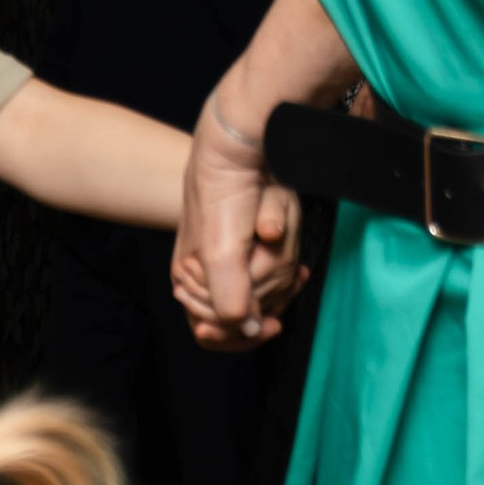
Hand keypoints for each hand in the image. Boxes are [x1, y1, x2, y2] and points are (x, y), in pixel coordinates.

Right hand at [171, 89, 302, 351]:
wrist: (242, 149)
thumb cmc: (222, 196)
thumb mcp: (220, 254)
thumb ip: (228, 300)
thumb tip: (246, 329)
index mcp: (190, 281)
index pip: (212, 332)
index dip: (241, 335)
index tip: (270, 325)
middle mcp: (209, 277)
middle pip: (248, 313)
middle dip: (268, 286)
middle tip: (271, 255)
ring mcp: (234, 263)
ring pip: (268, 293)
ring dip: (281, 265)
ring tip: (276, 235)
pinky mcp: (255, 248)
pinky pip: (277, 274)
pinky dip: (288, 263)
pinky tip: (293, 257)